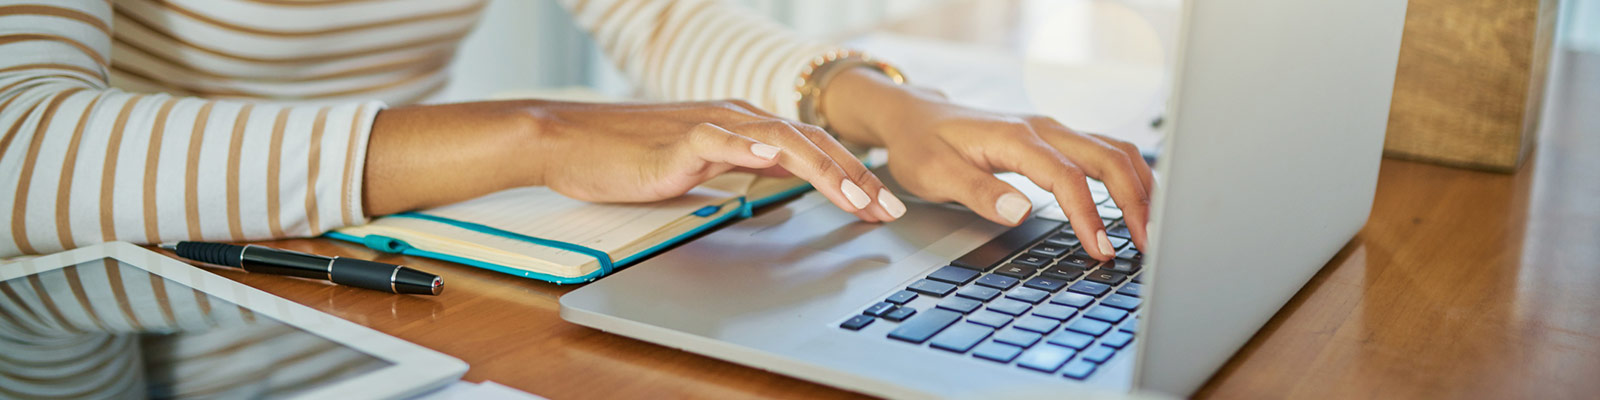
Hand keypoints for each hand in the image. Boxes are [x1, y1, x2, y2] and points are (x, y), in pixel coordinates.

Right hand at [364, 99, 904, 221]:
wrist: (572, 142)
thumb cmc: (631, 158)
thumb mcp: (703, 167)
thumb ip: (746, 169)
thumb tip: (788, 181)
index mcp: (747, 127)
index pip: (814, 150)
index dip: (853, 177)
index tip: (883, 206)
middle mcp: (738, 119)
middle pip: (812, 146)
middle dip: (856, 179)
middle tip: (888, 209)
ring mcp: (712, 126)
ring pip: (782, 143)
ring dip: (823, 171)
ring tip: (854, 197)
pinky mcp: (682, 139)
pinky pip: (724, 141)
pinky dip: (754, 149)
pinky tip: (777, 159)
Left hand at [822, 68, 1154, 259]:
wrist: (915, 117)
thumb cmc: (921, 145)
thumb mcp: (935, 174)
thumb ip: (979, 193)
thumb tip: (1020, 213)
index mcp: (1015, 137)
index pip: (1067, 177)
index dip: (1090, 215)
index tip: (1102, 249)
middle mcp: (1042, 129)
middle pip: (1108, 158)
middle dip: (1135, 201)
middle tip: (1147, 244)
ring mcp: (1053, 132)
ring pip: (1114, 152)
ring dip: (1139, 188)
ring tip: (1150, 230)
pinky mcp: (1056, 140)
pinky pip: (1105, 153)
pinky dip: (1127, 179)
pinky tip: (1136, 206)